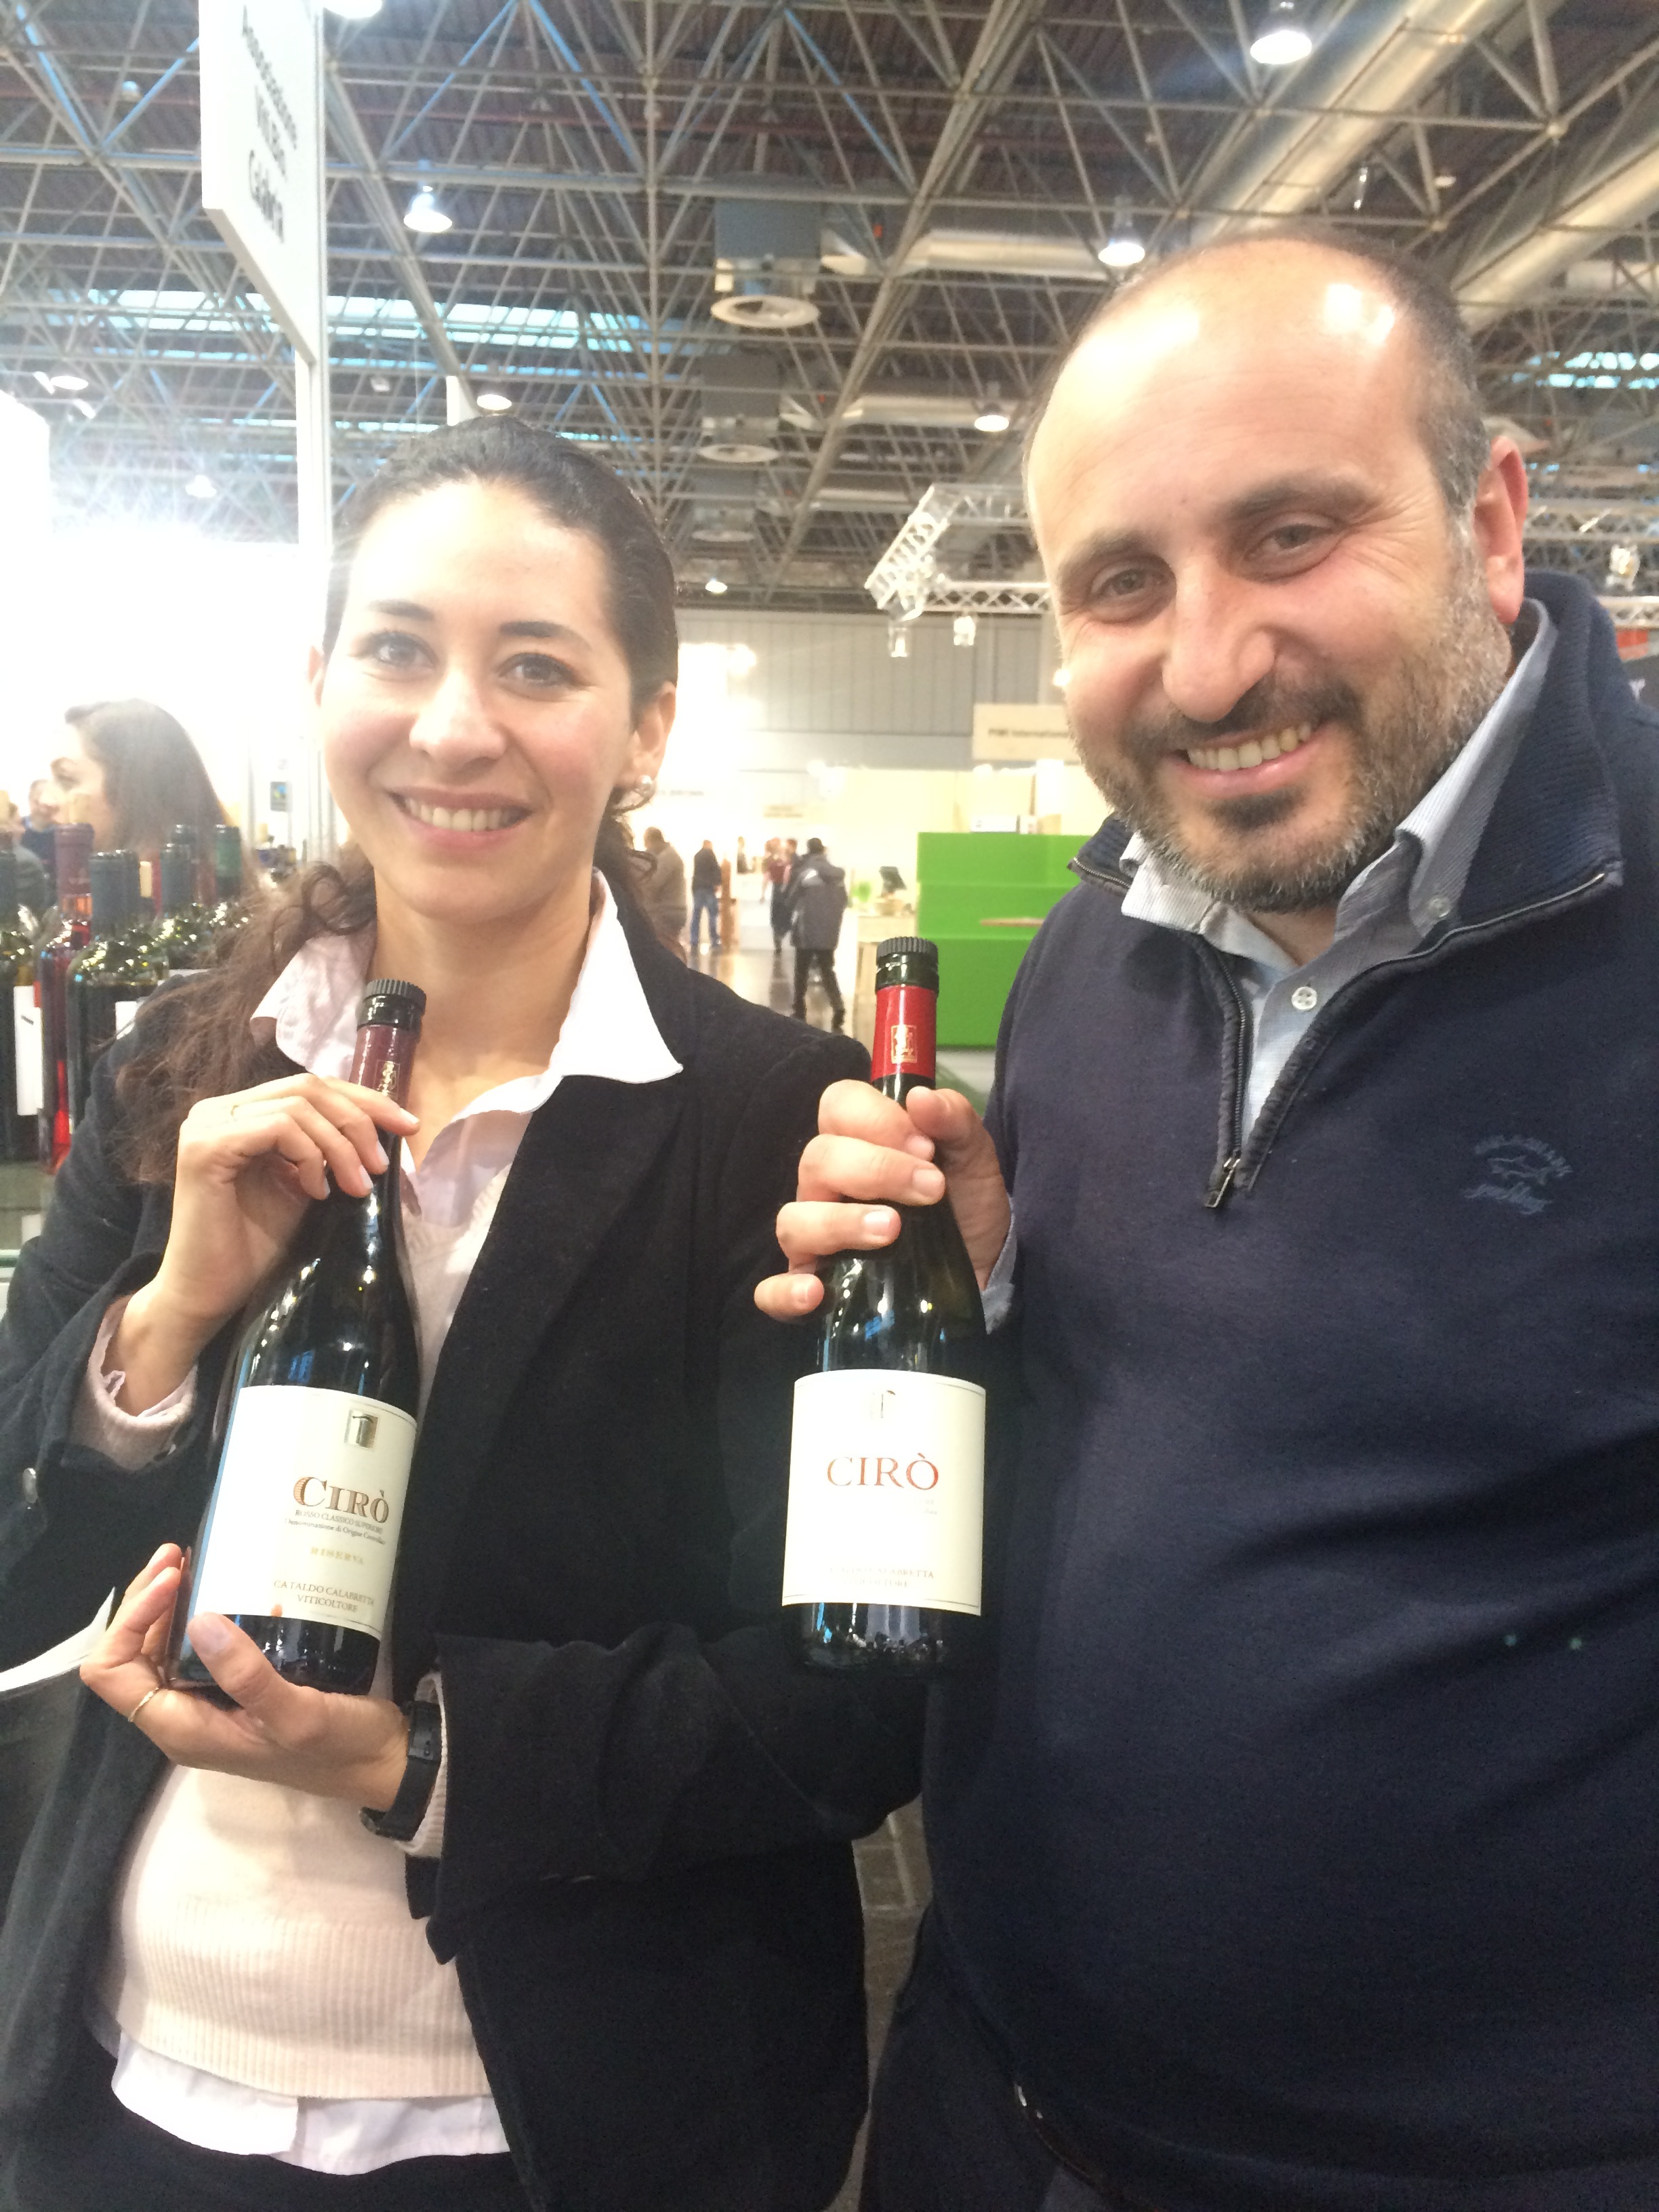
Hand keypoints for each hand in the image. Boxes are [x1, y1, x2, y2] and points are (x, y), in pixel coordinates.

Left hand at [82, 1545, 408, 1810]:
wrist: (380, 1764)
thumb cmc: (337, 1747)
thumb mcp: (296, 1714)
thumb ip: (246, 1675)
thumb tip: (197, 1620)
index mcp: (183, 1728)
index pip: (113, 1673)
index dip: (129, 1622)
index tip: (172, 1581)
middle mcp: (184, 1716)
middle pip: (130, 1653)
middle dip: (146, 1600)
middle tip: (181, 1554)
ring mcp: (208, 1703)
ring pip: (160, 1648)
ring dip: (171, 1603)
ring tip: (198, 1560)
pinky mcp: (233, 1689)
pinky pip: (196, 1648)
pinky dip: (201, 1612)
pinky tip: (231, 1584)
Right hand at [111, 1074, 418, 1408]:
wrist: (210, 1292)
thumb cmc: (256, 1245)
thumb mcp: (307, 1184)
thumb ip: (330, 1150)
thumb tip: (387, 1128)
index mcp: (243, 1112)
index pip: (312, 1087)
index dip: (365, 1100)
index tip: (408, 1127)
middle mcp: (220, 1109)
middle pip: (308, 1087)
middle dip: (359, 1120)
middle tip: (382, 1166)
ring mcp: (207, 1124)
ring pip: (298, 1106)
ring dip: (340, 1146)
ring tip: (356, 1188)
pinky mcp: (206, 1147)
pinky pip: (277, 1127)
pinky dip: (309, 1156)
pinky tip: (316, 1192)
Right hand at [755, 1078, 1009, 1319]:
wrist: (982, 1270)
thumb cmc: (965, 1205)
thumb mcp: (973, 1158)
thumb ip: (954, 1121)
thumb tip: (922, 1099)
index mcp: (859, 1141)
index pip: (837, 1106)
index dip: (876, 1119)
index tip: (925, 1147)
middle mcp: (826, 1186)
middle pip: (817, 1159)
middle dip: (875, 1170)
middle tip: (930, 1190)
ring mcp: (815, 1238)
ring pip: (794, 1220)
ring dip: (838, 1222)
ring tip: (891, 1231)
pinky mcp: (816, 1289)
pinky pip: (772, 1292)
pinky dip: (784, 1292)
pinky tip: (815, 1293)